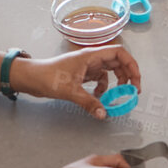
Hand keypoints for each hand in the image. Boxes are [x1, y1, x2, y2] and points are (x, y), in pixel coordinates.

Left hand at [16, 44, 141, 119]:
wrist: (31, 78)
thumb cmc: (48, 76)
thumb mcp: (70, 91)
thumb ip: (89, 102)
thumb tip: (103, 114)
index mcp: (91, 55)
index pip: (119, 53)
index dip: (131, 64)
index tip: (135, 80)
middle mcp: (91, 59)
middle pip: (118, 62)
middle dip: (127, 76)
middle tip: (132, 91)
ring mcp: (87, 66)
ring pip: (110, 71)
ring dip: (116, 83)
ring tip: (117, 96)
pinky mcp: (82, 75)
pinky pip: (100, 79)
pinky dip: (103, 88)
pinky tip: (98, 97)